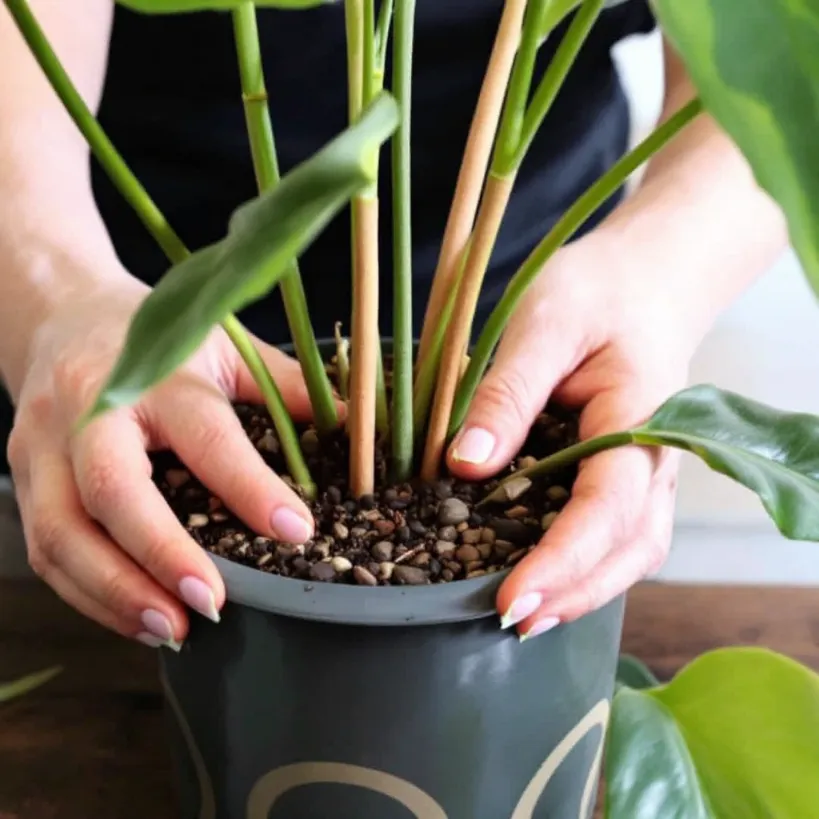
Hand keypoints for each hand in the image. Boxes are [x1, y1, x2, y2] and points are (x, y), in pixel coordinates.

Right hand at [8, 274, 316, 648]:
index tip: (296, 532)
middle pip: (110, 490)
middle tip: (211, 602)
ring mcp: (42, 447)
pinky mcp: (22, 479)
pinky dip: (88, 594)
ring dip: (114, 592)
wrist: (60, 316)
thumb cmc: (153, 336)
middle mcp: (87, 410)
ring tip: (173, 629)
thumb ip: (283, 385)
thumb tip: (352, 425)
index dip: (249, 487)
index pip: (205, 436)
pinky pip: (45, 549)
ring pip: (61, 534)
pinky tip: (136, 616)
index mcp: (153, 374)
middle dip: (160, 553)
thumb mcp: (223, 345)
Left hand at [447, 238, 696, 638]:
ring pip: (632, 550)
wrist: (641, 282)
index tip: (511, 598)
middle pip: (630, 547)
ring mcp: (647, 471)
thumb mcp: (544, 325)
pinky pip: (617, 533)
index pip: (607, 507)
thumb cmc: (596, 293)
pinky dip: (585, 567)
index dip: (560, 559)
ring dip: (584, 591)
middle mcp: (655, 458)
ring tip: (524, 618)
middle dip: (574, 592)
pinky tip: (545, 580)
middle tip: (511, 622)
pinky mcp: (627, 473)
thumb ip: (509, 394)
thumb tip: (466, 466)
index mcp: (641, 419)